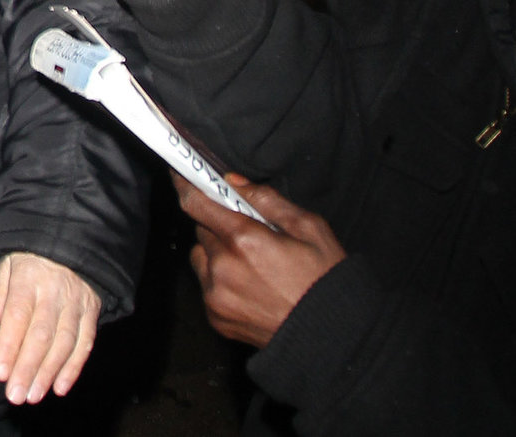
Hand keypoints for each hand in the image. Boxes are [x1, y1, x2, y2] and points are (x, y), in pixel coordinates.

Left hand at [0, 251, 100, 403]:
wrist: (72, 242)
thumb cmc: (32, 260)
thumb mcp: (9, 266)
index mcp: (29, 278)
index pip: (17, 315)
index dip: (8, 345)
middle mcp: (54, 291)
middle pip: (41, 334)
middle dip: (27, 368)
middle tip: (15, 395)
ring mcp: (76, 302)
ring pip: (64, 342)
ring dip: (48, 373)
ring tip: (33, 395)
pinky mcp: (92, 312)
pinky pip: (85, 343)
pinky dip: (74, 368)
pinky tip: (60, 387)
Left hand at [175, 174, 345, 346]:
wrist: (334, 339)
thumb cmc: (326, 281)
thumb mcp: (309, 228)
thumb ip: (267, 200)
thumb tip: (233, 182)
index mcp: (244, 240)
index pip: (196, 203)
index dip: (186, 186)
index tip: (181, 176)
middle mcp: (223, 267)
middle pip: (201, 229)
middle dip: (218, 225)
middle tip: (247, 234)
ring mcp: (217, 295)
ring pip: (201, 257)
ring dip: (216, 253)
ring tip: (251, 265)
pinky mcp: (216, 317)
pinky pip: (206, 285)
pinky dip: (219, 280)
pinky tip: (250, 287)